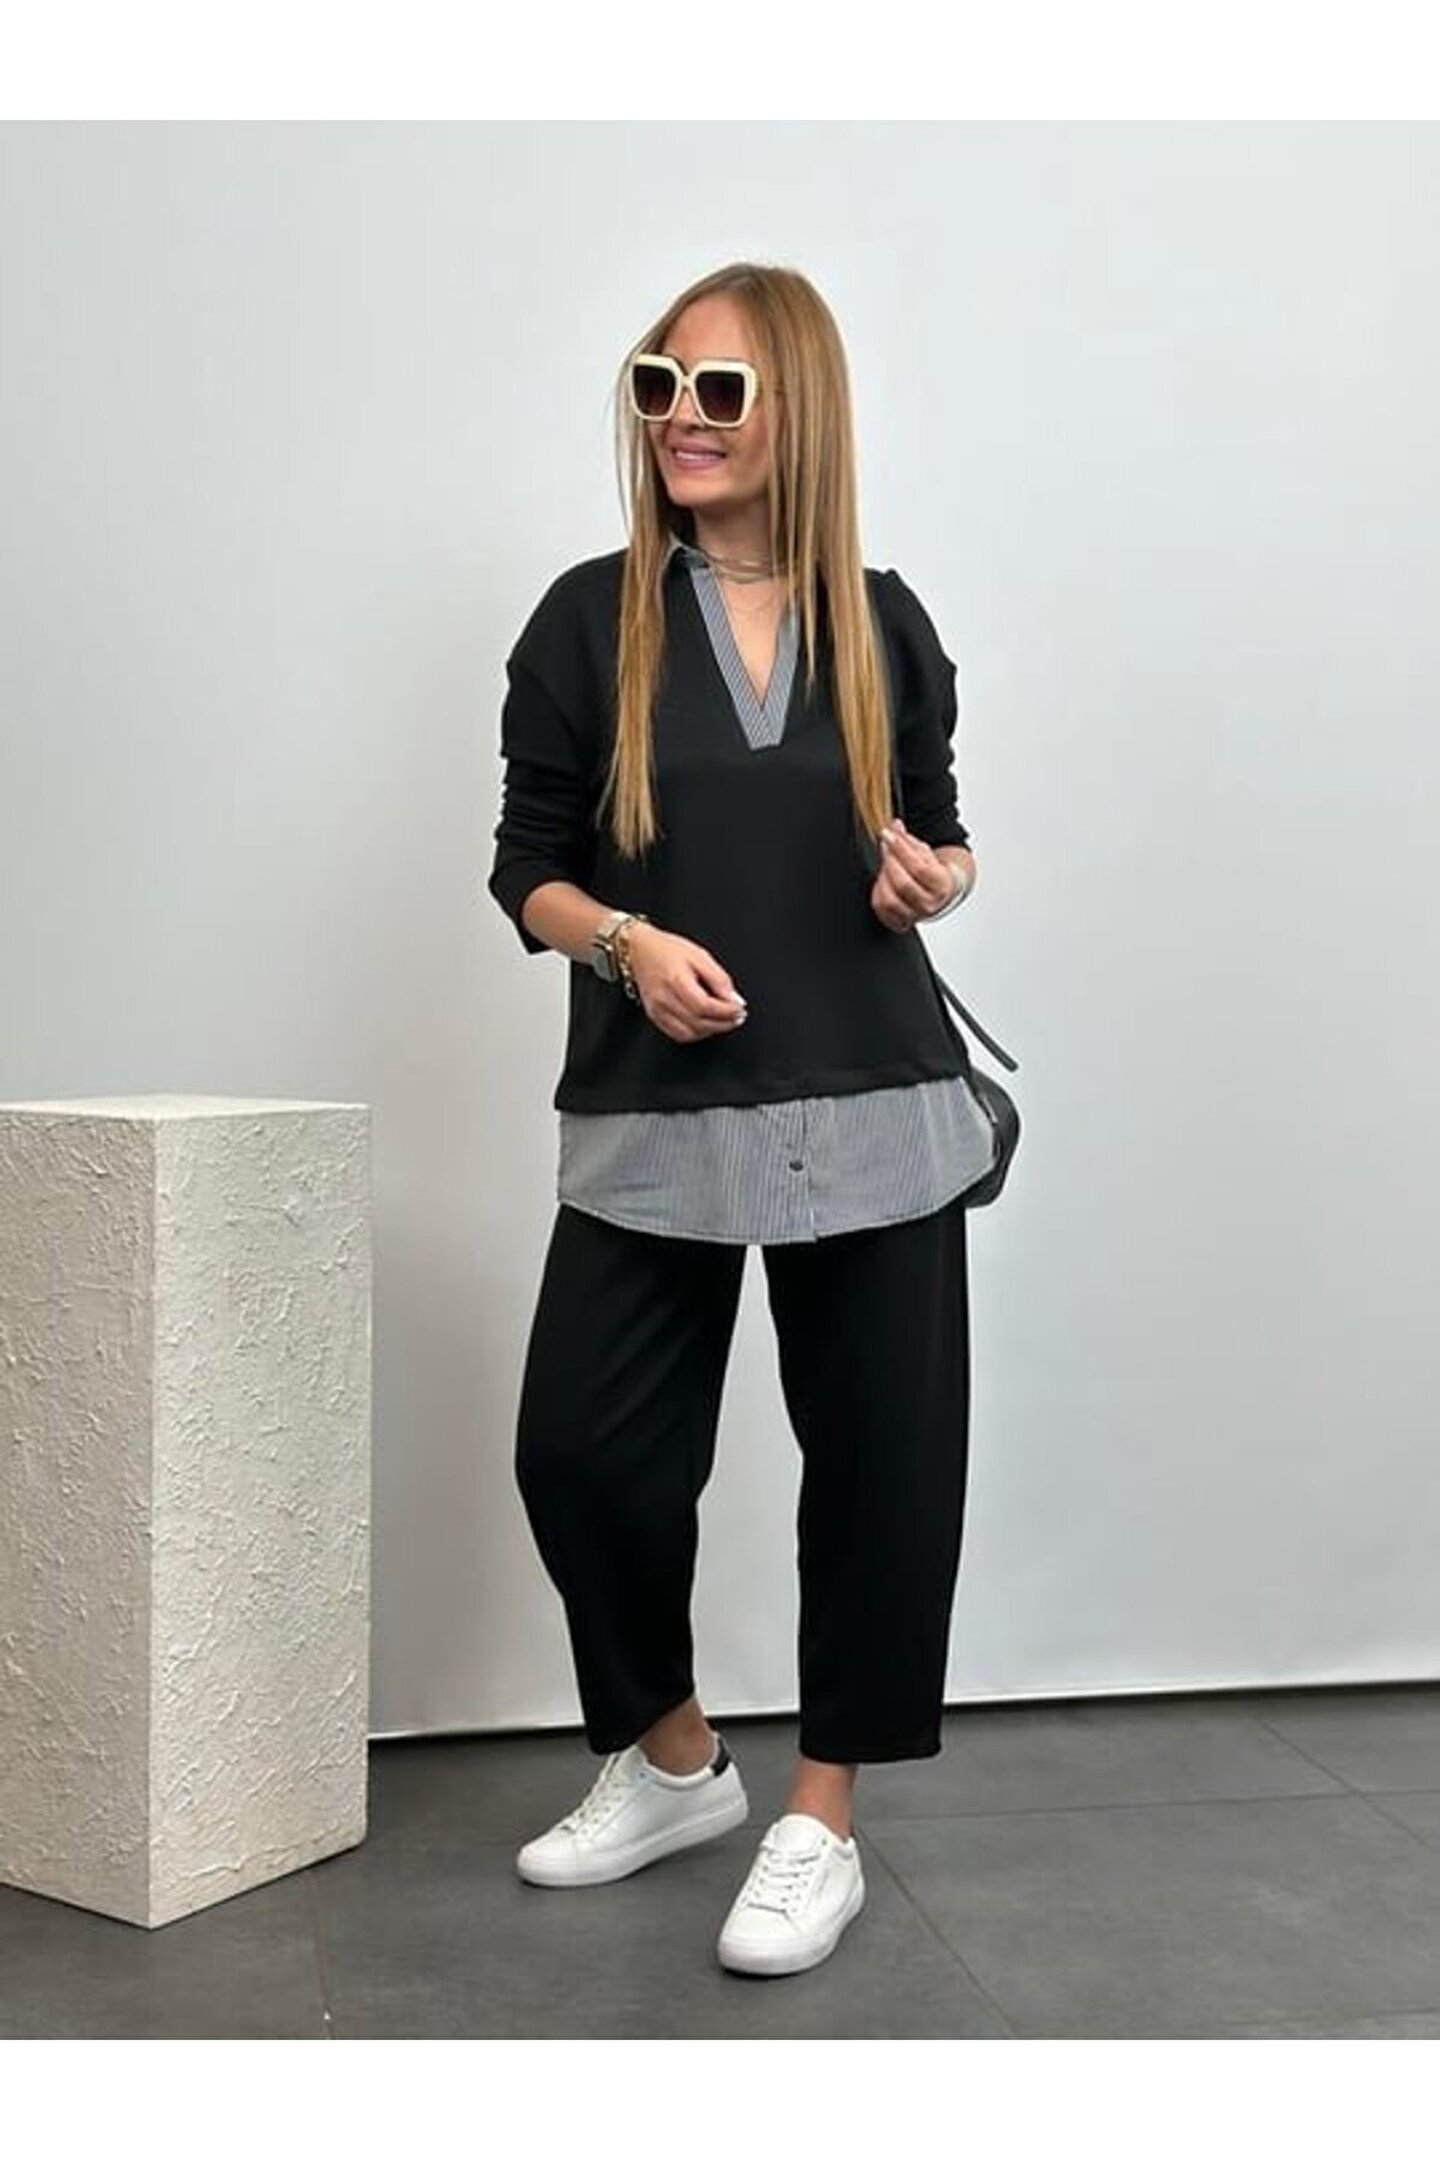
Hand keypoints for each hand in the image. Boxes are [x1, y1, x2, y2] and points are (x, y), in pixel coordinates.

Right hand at [624, 924, 747, 1043]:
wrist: (639, 950)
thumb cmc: (667, 949)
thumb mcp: (699, 956)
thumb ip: (718, 979)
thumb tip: (734, 999)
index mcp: (676, 981)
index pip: (706, 1006)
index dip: (726, 1012)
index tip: (739, 1009)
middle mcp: (664, 999)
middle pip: (699, 1023)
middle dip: (723, 1023)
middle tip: (737, 1017)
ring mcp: (657, 1010)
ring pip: (689, 1033)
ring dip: (710, 1031)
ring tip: (724, 1021)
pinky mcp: (654, 1016)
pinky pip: (678, 1035)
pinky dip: (695, 1034)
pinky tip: (705, 1025)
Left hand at [870, 819, 955, 932]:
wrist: (939, 892)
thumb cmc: (932, 871)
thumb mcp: (925, 852)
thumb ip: (908, 840)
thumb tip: (894, 827)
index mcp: (942, 885)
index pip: (918, 867)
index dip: (900, 849)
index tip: (888, 834)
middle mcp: (930, 905)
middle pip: (903, 883)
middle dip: (890, 861)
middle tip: (886, 847)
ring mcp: (915, 917)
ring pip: (890, 899)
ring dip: (883, 878)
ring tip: (886, 866)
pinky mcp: (901, 924)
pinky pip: (881, 908)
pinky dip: (878, 891)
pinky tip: (883, 881)